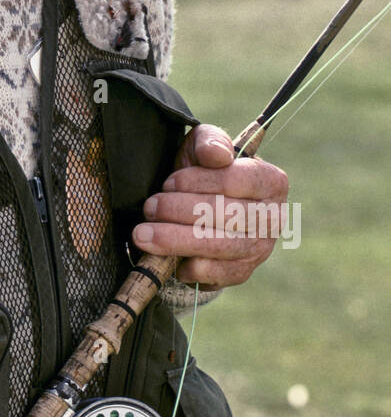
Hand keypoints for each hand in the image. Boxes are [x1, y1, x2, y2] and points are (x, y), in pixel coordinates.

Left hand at [131, 123, 288, 288]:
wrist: (196, 206)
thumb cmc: (202, 171)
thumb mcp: (202, 146)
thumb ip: (210, 141)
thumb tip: (218, 154)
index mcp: (271, 181)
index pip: (235, 180)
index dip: (197, 182)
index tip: (169, 182)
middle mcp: (273, 217)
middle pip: (226, 215)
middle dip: (179, 211)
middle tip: (149, 207)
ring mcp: (261, 248)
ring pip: (220, 246)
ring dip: (177, 241)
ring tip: (143, 235)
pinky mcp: (244, 271)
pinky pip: (221, 275)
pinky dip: (193, 269)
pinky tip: (171, 261)